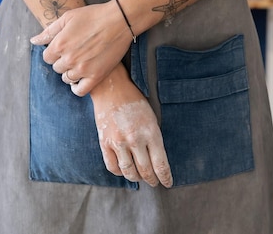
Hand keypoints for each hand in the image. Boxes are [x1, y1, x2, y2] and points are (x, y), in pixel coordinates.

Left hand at [30, 0, 133, 95]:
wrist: (119, 21)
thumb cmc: (93, 16)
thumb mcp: (67, 18)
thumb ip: (49, 31)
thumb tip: (34, 41)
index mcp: (59, 45)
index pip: (47, 58)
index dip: (54, 53)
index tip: (63, 49)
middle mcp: (68, 59)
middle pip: (57, 68)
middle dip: (63, 61)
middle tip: (74, 53)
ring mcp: (82, 69)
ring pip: (67, 79)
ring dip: (71, 72)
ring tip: (80, 63)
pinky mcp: (96, 76)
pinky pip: (80, 90)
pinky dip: (77, 88)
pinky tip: (80, 80)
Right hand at [91, 65, 172, 187]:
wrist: (111, 88)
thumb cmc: (135, 101)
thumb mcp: (152, 118)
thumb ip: (154, 139)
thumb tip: (157, 160)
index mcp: (151, 132)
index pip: (161, 164)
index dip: (165, 177)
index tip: (168, 183)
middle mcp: (135, 139)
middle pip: (146, 171)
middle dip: (152, 180)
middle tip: (155, 182)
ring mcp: (119, 142)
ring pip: (129, 172)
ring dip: (136, 178)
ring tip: (140, 177)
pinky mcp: (105, 142)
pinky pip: (112, 166)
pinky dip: (120, 172)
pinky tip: (125, 170)